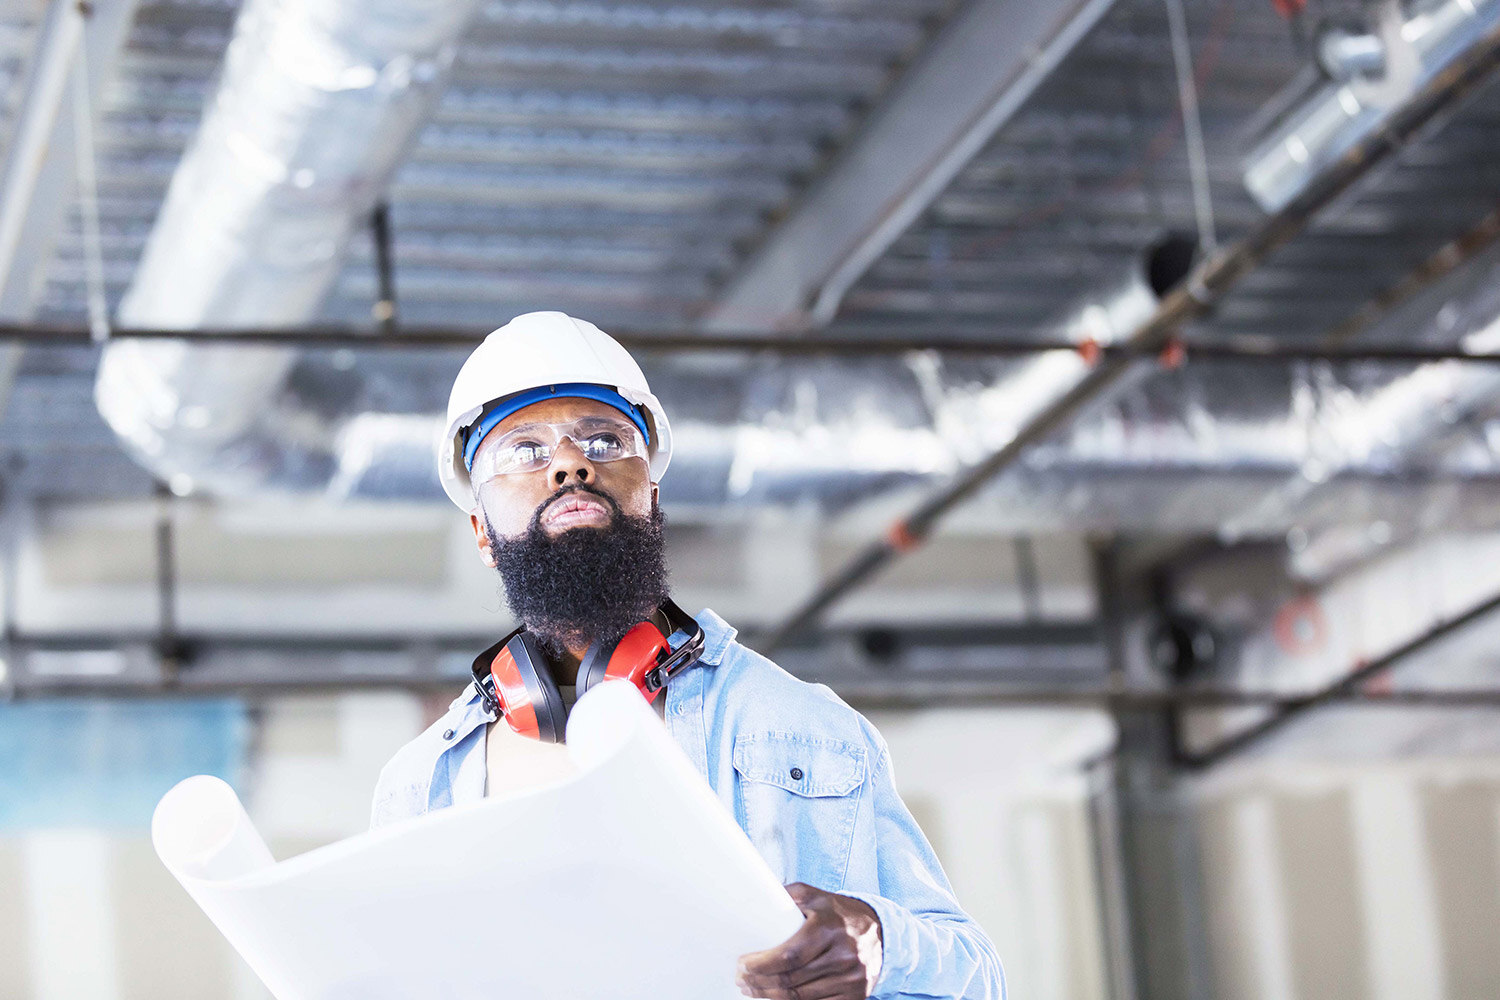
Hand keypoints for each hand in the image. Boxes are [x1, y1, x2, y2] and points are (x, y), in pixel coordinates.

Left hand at [736, 882, 882, 999]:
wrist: (880, 932)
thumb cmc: (839, 914)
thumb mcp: (816, 896)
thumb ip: (789, 895)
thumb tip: (759, 898)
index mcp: (829, 927)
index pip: (789, 955)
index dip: (762, 965)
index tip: (743, 965)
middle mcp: (844, 954)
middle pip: (792, 980)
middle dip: (760, 983)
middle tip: (742, 980)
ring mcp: (852, 978)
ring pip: (801, 998)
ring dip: (771, 997)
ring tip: (754, 990)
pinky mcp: (856, 996)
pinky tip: (778, 998)